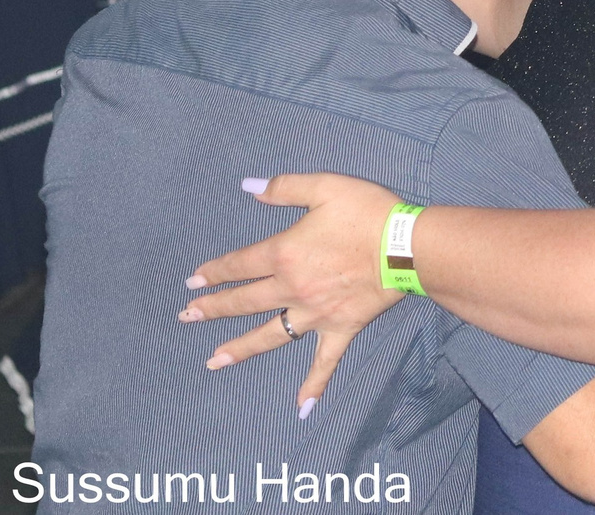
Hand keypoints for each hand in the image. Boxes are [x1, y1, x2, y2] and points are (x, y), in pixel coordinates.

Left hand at [178, 172, 405, 414]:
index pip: (239, 265)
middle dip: (213, 309)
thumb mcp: (325, 186)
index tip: (193, 282)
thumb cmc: (367, 212)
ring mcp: (314, 314)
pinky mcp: (340, 329)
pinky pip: (324, 361)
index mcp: (284, 254)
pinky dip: (314, 384)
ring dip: (239, 347)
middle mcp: (291, 289)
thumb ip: (284, 188)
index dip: (214, 272)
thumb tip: (249, 188)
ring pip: (269, 334)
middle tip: (187, 317)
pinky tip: (302, 407)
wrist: (406, 246)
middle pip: (244, 301)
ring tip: (213, 360)